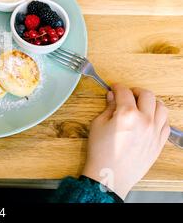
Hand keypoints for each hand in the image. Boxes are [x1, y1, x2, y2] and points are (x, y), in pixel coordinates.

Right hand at [82, 84, 169, 198]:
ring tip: (141, 105)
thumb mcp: (97, 125)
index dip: (117, 87)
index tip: (114, 88)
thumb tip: (112, 97)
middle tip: (127, 94)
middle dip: (135, 91)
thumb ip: (108, 108)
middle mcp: (144, 120)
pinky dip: (159, 117)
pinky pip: (166, 123)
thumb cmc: (101, 152)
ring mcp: (154, 131)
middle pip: (147, 95)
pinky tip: (149, 119)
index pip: (124, 92)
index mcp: (126, 114)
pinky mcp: (159, 142)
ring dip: (151, 102)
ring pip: (161, 107)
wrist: (110, 174)